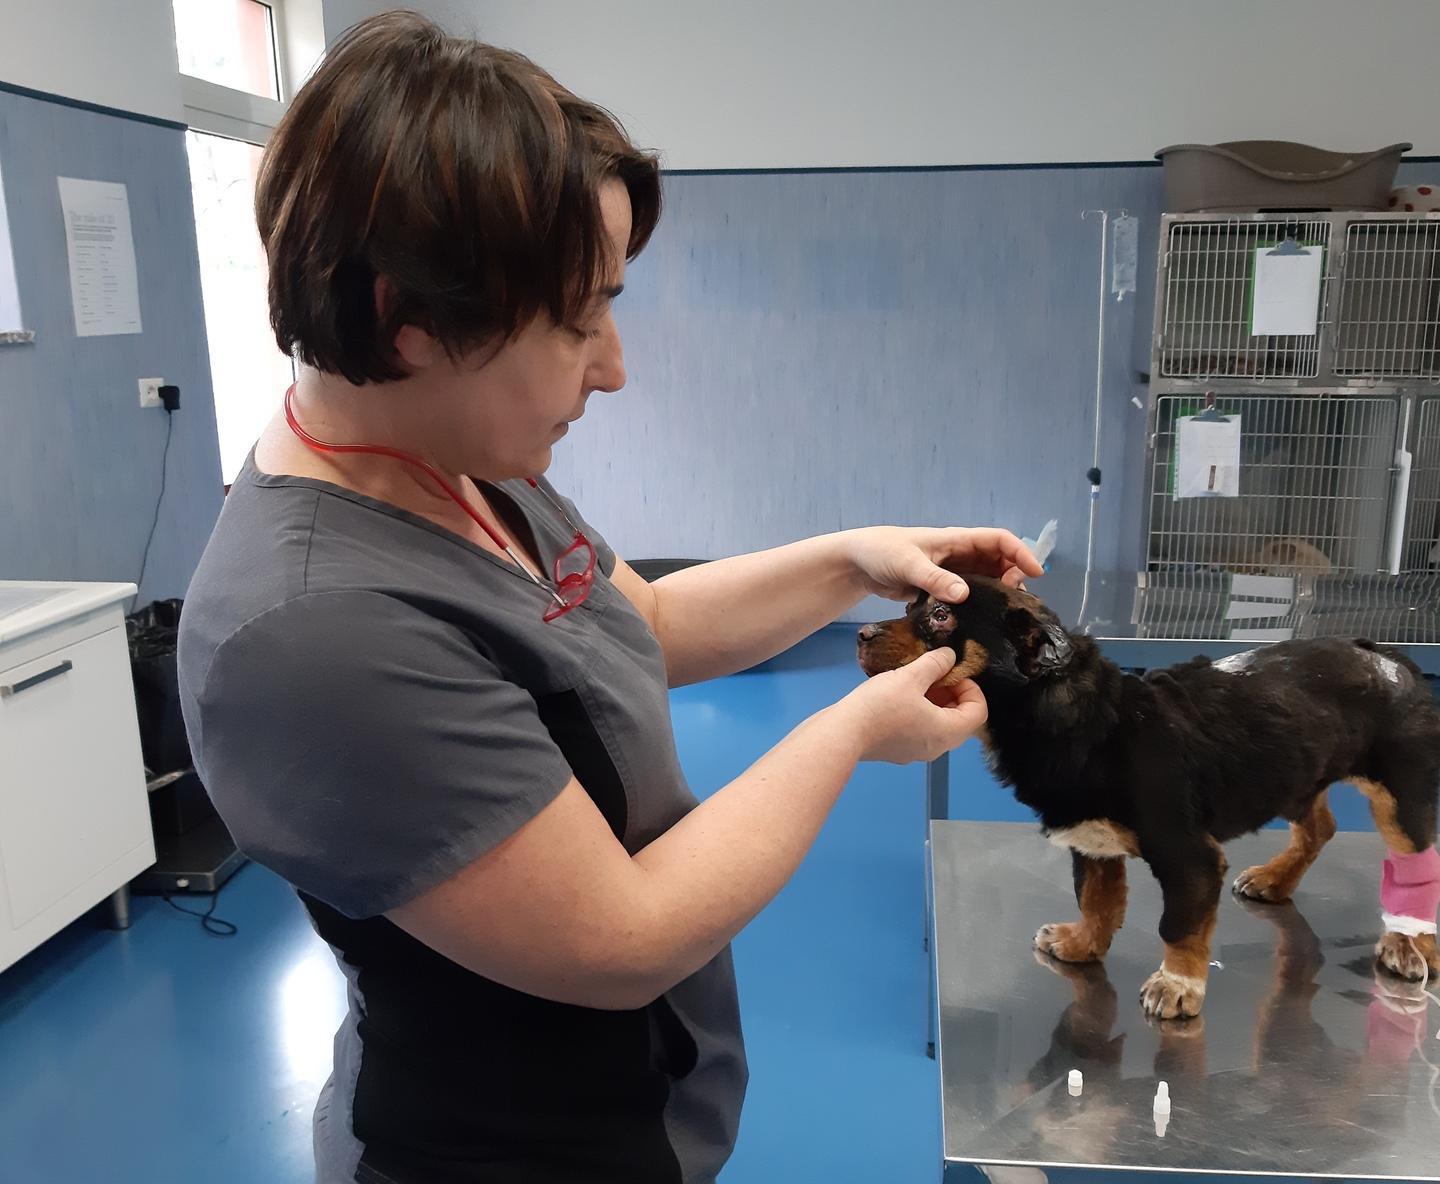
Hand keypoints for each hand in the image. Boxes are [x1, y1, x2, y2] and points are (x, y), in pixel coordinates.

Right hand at [837, 647, 988, 763]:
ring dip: (934, 702)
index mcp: (948, 732)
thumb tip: (949, 656)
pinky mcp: (897, 751)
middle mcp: (937, 747)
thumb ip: (935, 664)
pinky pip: (919, 730)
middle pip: (959, 720)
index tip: (953, 672)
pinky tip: (898, 696)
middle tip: (935, 675)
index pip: (978, 712)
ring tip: (915, 682)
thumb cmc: (881, 706)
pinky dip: (918, 713)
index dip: (971, 688)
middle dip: (952, 694)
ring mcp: (916, 752)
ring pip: (938, 725)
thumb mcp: (911, 676)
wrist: (843, 733)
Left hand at [844, 526, 1042, 604]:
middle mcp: (959, 554)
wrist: (858, 562)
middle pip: (999, 562)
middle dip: (1013, 577)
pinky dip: (978, 604)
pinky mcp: (941, 588)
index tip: (1035, 573)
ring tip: (1002, 614)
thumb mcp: (907, 564)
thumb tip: (963, 594)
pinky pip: (968, 595)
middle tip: (1013, 601)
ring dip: (997, 593)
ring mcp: (951, 572)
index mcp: (956, 540)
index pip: (999, 540)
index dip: (1021, 553)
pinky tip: (980, 622)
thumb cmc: (882, 551)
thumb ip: (934, 579)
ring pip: (986, 580)